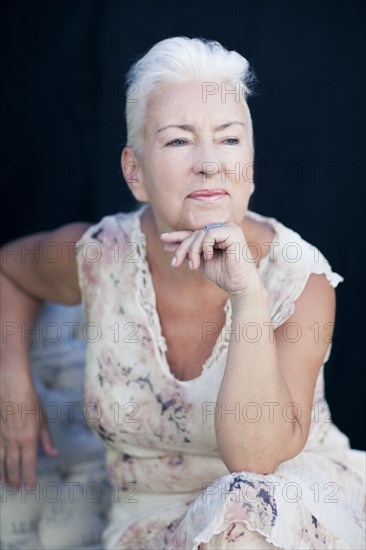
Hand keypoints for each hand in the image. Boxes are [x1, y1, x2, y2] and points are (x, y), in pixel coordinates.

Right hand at [0, 364, 57, 489]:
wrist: (11, 385)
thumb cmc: (30, 399)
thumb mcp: (43, 419)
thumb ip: (46, 439)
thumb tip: (53, 454)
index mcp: (29, 438)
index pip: (29, 463)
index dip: (29, 477)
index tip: (30, 487)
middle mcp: (14, 440)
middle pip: (13, 465)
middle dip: (16, 479)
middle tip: (17, 489)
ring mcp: (2, 437)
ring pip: (1, 461)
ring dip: (4, 474)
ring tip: (6, 484)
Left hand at [160, 222, 261, 298]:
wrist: (239, 286)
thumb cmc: (224, 275)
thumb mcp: (200, 261)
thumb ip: (188, 251)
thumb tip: (167, 242)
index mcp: (219, 234)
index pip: (195, 233)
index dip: (178, 236)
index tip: (163, 240)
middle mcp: (225, 228)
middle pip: (195, 233)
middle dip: (182, 248)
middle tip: (175, 263)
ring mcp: (230, 228)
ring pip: (200, 234)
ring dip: (192, 251)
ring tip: (194, 266)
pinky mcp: (233, 232)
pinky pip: (209, 235)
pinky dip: (205, 247)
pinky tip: (209, 258)